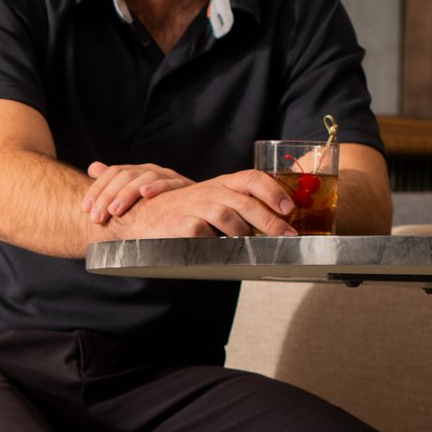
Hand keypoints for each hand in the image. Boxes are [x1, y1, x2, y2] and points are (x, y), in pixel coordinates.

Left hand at [83, 161, 191, 222]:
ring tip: (115, 211)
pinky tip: (145, 194)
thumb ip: (115, 182)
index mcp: (137, 172)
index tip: (85, 209)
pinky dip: (157, 186)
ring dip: (127, 194)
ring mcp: (168, 176)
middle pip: (124, 175)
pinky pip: (170, 183)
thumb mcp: (136, 196)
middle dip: (107, 196)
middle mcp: (150, 170)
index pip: (113, 172)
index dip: (97, 189)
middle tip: (97, 217)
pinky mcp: (184, 186)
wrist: (197, 207)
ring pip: (143, 178)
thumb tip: (92, 167)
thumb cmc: (161, 205)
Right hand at [107, 169, 297, 239]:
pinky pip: (207, 235)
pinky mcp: (182, 225)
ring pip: (229, 218)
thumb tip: (277, 220)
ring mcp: (195, 207)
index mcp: (221, 183)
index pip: (252, 178)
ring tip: (256, 246)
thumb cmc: (183, 212)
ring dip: (246, 234)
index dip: (273, 191)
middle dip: (271, 221)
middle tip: (288, 236)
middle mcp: (209, 191)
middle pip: (247, 202)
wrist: (142, 216)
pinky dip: (219, 245)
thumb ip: (238, 205)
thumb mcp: (211, 200)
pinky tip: (226, 252)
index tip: (289, 208)